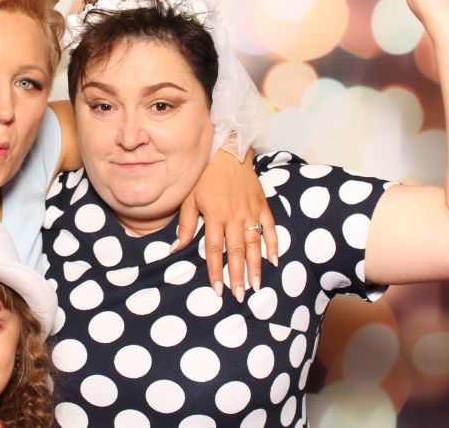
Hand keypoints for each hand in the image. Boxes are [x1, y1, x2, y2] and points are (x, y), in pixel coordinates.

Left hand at [174, 147, 277, 301]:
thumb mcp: (189, 198)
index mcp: (214, 214)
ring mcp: (250, 211)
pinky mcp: (262, 205)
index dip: (216, 271)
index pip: (215, 249)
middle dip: (238, 275)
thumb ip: (185, 225)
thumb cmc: (205, 176)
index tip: (218, 290)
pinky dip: (273, 244)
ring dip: (257, 266)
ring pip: (255, 243)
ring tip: (257, 286)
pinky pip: (270, 228)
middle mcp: (234, 215)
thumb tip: (174, 249)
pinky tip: (274, 260)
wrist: (227, 151)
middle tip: (241, 296)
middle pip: (237, 250)